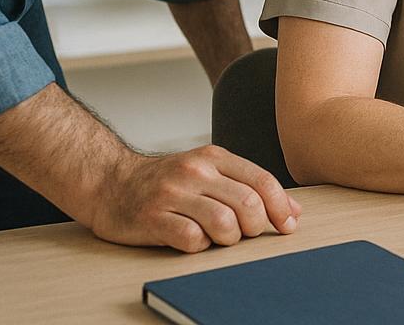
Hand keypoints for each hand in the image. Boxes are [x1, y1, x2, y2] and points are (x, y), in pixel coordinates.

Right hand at [88, 145, 300, 252]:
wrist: (110, 182)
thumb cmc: (167, 181)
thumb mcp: (209, 171)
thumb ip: (248, 186)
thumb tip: (294, 211)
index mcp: (214, 157)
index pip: (262, 181)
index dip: (282, 207)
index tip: (289, 225)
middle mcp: (195, 171)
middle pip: (248, 204)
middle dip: (255, 227)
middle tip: (245, 233)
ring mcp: (172, 194)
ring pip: (224, 223)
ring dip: (228, 238)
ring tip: (218, 236)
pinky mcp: (152, 217)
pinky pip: (191, 239)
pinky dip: (199, 245)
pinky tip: (192, 239)